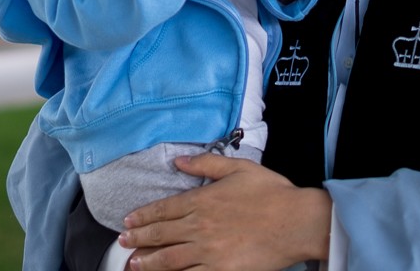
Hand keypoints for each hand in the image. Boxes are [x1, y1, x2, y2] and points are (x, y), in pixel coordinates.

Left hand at [118, 153, 331, 270]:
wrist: (296, 221)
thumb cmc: (272, 193)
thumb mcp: (238, 168)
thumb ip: (206, 162)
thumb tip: (179, 160)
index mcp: (203, 199)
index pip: (164, 209)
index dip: (143, 216)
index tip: (129, 221)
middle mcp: (200, 225)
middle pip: (161, 234)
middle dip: (139, 239)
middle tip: (123, 243)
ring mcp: (209, 250)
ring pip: (169, 258)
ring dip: (148, 262)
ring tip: (133, 264)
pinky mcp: (221, 269)